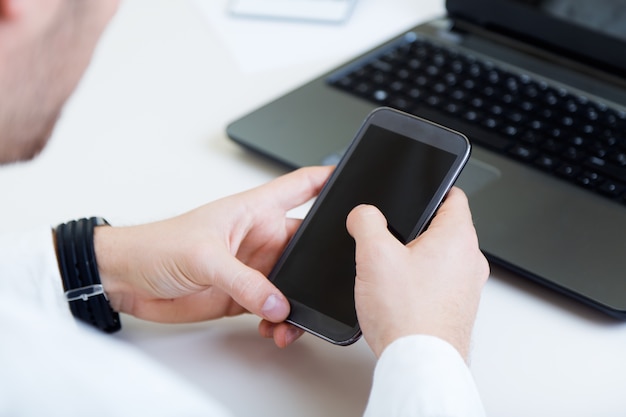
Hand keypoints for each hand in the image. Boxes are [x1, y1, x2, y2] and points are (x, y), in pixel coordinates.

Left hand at [94, 166, 332, 347]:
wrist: (128, 280)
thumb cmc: (158, 245)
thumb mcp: (205, 256)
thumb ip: (245, 281)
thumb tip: (279, 301)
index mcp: (255, 210)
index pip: (302, 186)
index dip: (330, 179)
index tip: (357, 181)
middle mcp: (261, 237)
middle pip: (308, 244)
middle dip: (324, 260)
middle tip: (336, 277)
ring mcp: (255, 267)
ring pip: (295, 282)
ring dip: (300, 300)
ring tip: (294, 318)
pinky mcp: (245, 294)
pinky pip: (275, 308)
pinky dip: (280, 320)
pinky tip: (274, 327)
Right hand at [346, 187, 488, 359]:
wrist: (419, 363)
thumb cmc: (408, 315)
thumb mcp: (374, 255)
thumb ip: (366, 222)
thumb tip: (363, 214)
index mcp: (457, 237)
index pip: (453, 195)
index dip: (433, 187)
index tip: (419, 188)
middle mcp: (470, 260)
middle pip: (442, 229)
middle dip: (415, 229)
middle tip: (389, 237)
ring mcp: (466, 287)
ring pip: (439, 258)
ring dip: (416, 259)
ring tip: (390, 271)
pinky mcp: (457, 309)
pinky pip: (438, 284)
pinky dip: (420, 284)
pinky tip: (398, 296)